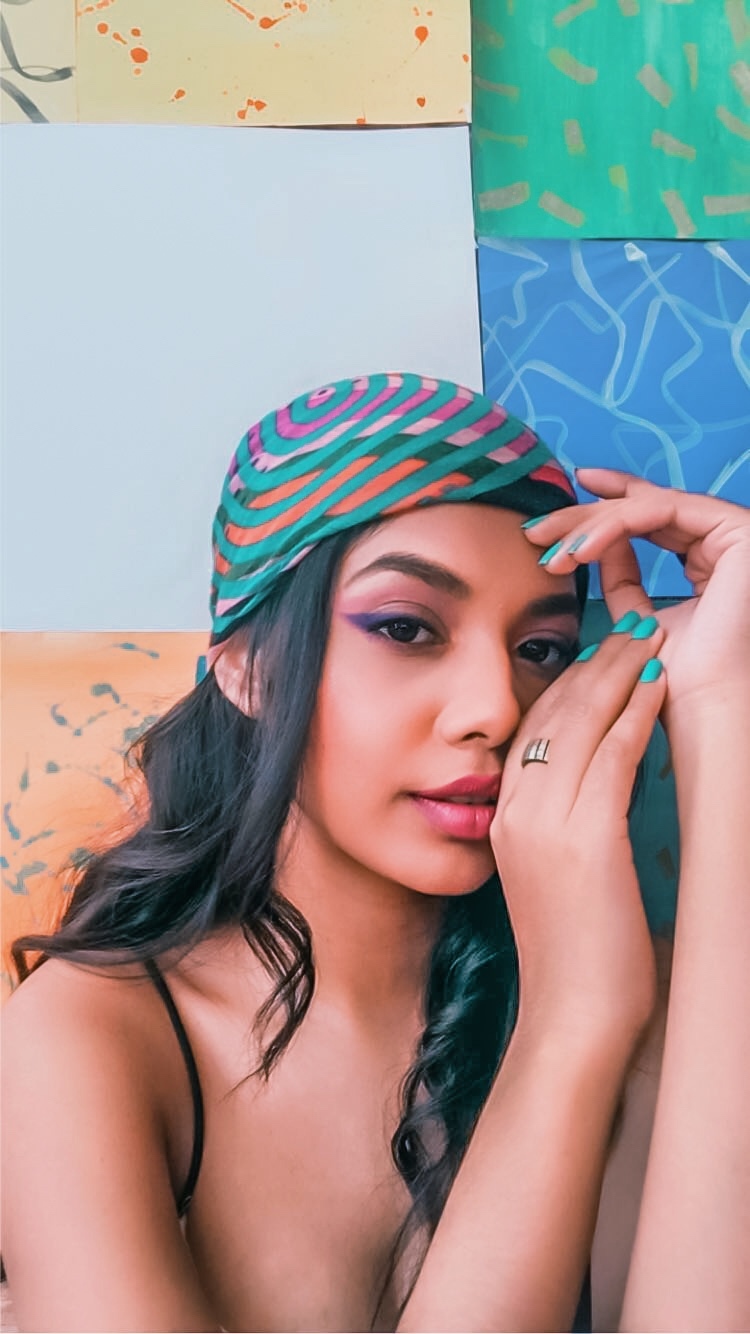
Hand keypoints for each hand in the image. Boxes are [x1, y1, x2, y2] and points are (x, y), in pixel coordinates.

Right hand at [492, 615, 666, 1052]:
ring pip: (581, 724)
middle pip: (552, 716)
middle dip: (593, 665)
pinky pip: (612, 755)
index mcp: (501, 821)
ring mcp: (544, 824)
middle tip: (628, 629)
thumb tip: (601, 784)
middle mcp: (513, 813)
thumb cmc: (576, 959)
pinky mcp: (585, 837)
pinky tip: (657, 685)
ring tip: (647, 639)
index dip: (566, 686)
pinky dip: (636, 713)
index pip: (532, 732)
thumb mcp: (555, 879)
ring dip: (618, 674)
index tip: (597, 656)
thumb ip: (562, 827)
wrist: (572, 1017)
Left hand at [521, 470, 749, 714]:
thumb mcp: (635, 617)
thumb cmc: (671, 678)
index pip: (651, 517)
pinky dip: (615, 526)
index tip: (552, 520)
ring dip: (592, 526)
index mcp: (709, 557)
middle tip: (537, 531)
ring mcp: (734, 531)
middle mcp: (724, 538)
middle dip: (585, 516)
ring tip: (555, 554)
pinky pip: (662, 510)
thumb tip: (593, 543)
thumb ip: (622, 578)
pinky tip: (580, 550)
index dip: (603, 507)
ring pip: (648, 506)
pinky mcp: (736, 530)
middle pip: (644, 506)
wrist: (695, 705)